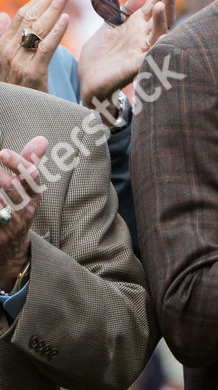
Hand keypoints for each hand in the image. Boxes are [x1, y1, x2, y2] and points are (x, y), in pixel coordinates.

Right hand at [0, 0, 68, 90]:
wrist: (20, 117)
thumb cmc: (19, 89)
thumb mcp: (9, 62)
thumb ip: (6, 38)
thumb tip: (3, 15)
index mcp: (3, 45)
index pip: (22, 15)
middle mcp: (7, 50)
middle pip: (28, 16)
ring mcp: (18, 61)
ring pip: (36, 28)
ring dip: (53, 7)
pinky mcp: (32, 73)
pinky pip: (45, 48)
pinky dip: (55, 31)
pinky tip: (66, 18)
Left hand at [0, 135, 47, 282]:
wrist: (11, 249)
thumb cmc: (17, 211)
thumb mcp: (27, 189)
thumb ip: (30, 163)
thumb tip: (41, 139)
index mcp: (33, 197)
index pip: (31, 178)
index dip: (19, 164)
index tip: (3, 152)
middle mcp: (24, 210)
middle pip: (16, 191)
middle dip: (4, 179)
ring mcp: (9, 225)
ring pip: (1, 206)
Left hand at [78, 0, 175, 106]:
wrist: (87, 80)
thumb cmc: (100, 56)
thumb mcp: (109, 27)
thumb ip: (122, 12)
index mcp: (136, 27)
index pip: (153, 6)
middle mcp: (143, 38)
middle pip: (160, 18)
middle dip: (166, 2)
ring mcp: (141, 52)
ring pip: (158, 35)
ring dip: (160, 21)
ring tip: (159, 6)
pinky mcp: (134, 67)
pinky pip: (149, 57)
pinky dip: (158, 48)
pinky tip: (163, 38)